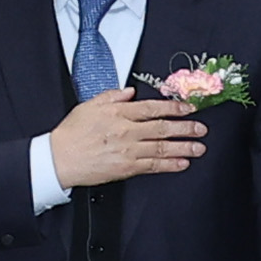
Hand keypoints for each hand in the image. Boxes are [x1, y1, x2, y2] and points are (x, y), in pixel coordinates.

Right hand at [47, 90, 205, 188]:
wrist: (59, 159)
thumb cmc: (71, 134)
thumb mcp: (88, 105)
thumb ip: (111, 96)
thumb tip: (129, 92)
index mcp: (118, 113)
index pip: (153, 108)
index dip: (174, 108)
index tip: (188, 108)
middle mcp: (127, 131)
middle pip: (163, 128)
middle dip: (186, 128)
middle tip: (201, 128)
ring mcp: (128, 150)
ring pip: (163, 147)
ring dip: (184, 147)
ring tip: (199, 146)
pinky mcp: (126, 168)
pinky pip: (154, 166)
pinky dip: (170, 164)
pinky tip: (182, 163)